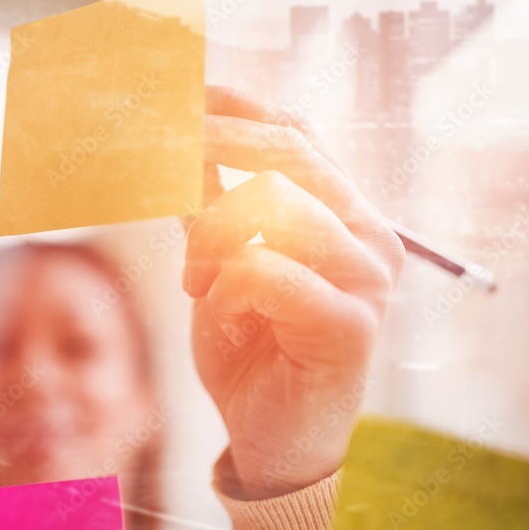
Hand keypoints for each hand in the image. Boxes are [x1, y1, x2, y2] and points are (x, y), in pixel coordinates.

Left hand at [185, 88, 404, 499]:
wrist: (273, 439)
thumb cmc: (249, 349)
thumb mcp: (216, 267)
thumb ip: (208, 212)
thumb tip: (175, 146)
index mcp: (344, 215)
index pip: (296, 136)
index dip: (236, 109)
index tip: (181, 90)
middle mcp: (368, 236)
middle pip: (288, 154)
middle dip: (211, 144)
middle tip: (159, 143)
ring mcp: (367, 279)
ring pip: (270, 208)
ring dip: (210, 243)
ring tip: (199, 284)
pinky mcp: (349, 326)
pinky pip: (260, 271)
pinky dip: (221, 291)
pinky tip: (222, 316)